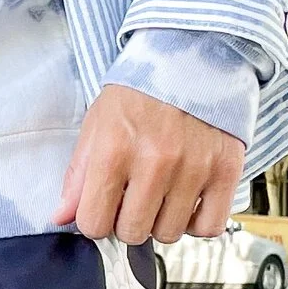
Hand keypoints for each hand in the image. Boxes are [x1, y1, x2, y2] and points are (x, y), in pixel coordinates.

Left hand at [52, 84, 242, 245]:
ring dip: (162, 221)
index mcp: (114, 150)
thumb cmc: (141, 91)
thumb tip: (61, 217)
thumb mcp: (97, 123)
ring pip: (169, 233)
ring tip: (162, 193)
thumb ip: (78, 175)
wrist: (191, 56)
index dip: (95, 219)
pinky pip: (210, 226)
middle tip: (134, 197)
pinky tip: (189, 201)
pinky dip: (198, 222)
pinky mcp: (226, 170)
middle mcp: (155, 162)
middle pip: (132, 233)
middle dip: (127, 220)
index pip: (94, 224)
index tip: (103, 206)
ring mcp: (194, 168)